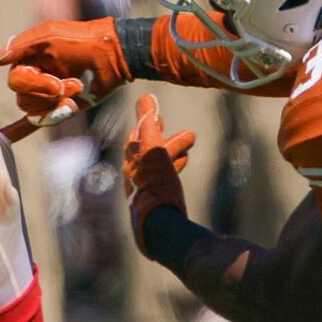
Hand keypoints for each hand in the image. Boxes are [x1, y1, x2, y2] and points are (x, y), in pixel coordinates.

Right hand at [0, 16, 133, 126]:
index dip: (33, 85)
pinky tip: (73, 104)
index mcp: (28, 58)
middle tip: (71, 83)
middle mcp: (35, 75)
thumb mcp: (48, 37)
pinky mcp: (60, 104)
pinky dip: (58, 114)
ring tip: (77, 87)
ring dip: (56, 103)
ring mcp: (48, 92)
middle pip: (22, 98)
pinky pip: (46, 119)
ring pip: (32, 110)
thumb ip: (19, 47)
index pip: (14, 80)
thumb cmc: (81, 42)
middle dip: (48, 94)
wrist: (114, 56)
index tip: (55, 83)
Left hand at [122, 94, 194, 250]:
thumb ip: (148, 122)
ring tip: (190, 150)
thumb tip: (145, 96)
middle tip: (188, 134)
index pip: (137, 137)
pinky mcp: (157, 204)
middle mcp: (135, 177)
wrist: (162, 224)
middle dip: (168, 141)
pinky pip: (165, 183)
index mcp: (132, 163)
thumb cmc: (155, 183)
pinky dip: (174, 171)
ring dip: (174, 155)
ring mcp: (146, 192)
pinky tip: (182, 171)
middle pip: (151, 152)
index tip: (160, 116)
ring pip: (160, 167)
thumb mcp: (153, 146)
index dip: (148, 124)